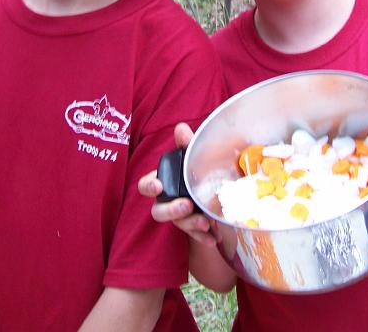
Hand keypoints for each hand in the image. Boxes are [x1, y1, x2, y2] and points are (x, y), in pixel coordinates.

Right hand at [137, 123, 219, 246]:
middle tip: (186, 205)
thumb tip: (181, 128)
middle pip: (158, 211)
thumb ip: (187, 145)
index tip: (158, 186)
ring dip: (190, 225)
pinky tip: (213, 238)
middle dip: (171, 210)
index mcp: (165, 181)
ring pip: (178, 224)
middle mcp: (169, 200)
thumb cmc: (201, 168)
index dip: (149, 186)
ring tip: (205, 223)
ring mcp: (180, 216)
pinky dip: (203, 238)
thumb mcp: (196, 155)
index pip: (146, 185)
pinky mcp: (193, 227)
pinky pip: (194, 236)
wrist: (221, 189)